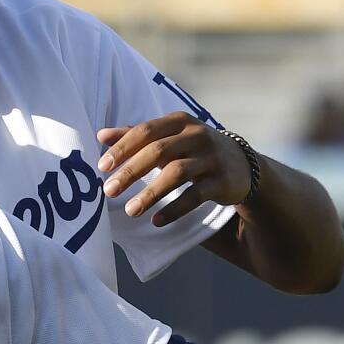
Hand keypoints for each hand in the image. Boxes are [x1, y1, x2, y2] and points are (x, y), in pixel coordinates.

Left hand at [97, 114, 252, 225]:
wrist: (242, 165)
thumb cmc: (193, 149)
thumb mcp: (169, 138)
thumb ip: (137, 136)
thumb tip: (101, 135)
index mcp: (178, 122)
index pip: (145, 131)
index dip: (123, 148)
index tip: (102, 167)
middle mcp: (196, 135)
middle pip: (158, 151)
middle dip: (131, 172)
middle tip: (108, 190)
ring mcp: (211, 157)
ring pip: (177, 173)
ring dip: (151, 193)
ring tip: (130, 211)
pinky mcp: (222, 180)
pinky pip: (196, 195)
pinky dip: (175, 208)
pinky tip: (157, 221)